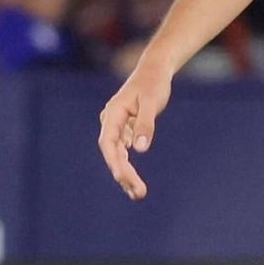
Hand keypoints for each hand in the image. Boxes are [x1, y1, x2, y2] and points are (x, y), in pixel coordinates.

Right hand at [97, 54, 172, 199]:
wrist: (154, 70)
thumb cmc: (153, 84)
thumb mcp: (152, 103)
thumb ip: (146, 125)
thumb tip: (140, 149)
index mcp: (112, 114)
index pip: (108, 143)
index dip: (115, 162)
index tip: (124, 178)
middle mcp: (111, 121)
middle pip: (112, 153)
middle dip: (123, 174)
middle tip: (139, 194)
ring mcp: (117, 126)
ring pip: (117, 155)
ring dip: (125, 174)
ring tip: (138, 194)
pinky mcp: (125, 129)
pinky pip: (123, 152)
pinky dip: (128, 166)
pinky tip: (134, 182)